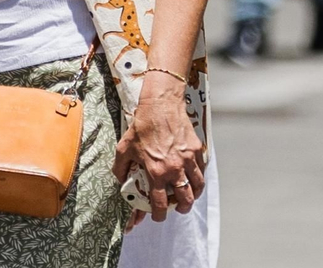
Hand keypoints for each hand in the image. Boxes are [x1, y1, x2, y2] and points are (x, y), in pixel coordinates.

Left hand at [112, 73, 204, 225]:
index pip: (160, 202)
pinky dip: (199, 176)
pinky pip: (202, 169)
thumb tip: (120, 180)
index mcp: (156, 171)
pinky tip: (194, 177)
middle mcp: (175, 168)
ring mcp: (188, 159)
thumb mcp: (124, 148)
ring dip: (194, 195)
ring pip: (198, 186)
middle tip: (179, 208)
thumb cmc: (142, 126)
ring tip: (189, 196)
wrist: (160, 105)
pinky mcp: (197, 149)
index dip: (160, 214)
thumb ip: (121, 167)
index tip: (158, 216)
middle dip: (182, 208)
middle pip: (185, 198)